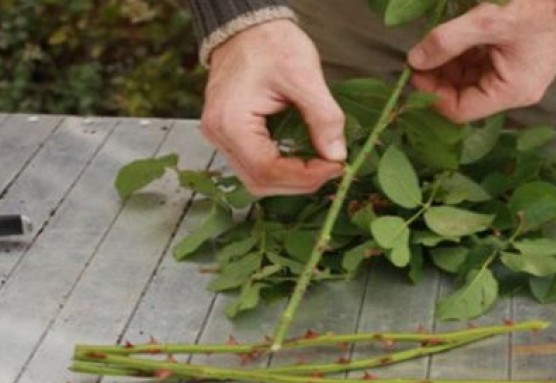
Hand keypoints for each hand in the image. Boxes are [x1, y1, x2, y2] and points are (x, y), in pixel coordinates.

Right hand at [201, 20, 345, 195]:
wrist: (247, 27)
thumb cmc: (270, 44)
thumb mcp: (304, 76)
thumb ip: (323, 118)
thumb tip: (337, 155)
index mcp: (230, 122)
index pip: (267, 169)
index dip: (305, 176)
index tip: (336, 167)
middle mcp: (218, 135)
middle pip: (259, 181)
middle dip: (299, 182)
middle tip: (332, 168)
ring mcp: (220, 136)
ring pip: (256, 179)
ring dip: (290, 180)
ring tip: (320, 165)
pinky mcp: (229, 135)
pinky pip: (254, 165)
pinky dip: (281, 169)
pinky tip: (303, 159)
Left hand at [407, 0, 555, 122]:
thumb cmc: (540, 10)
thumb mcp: (490, 20)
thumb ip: (450, 40)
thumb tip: (416, 59)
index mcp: (510, 92)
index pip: (459, 110)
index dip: (432, 93)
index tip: (414, 71)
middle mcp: (511, 91)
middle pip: (462, 96)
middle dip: (438, 78)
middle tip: (419, 55)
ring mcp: (512, 77)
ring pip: (468, 80)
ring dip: (448, 65)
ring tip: (435, 43)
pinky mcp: (512, 62)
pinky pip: (479, 66)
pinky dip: (462, 55)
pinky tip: (453, 39)